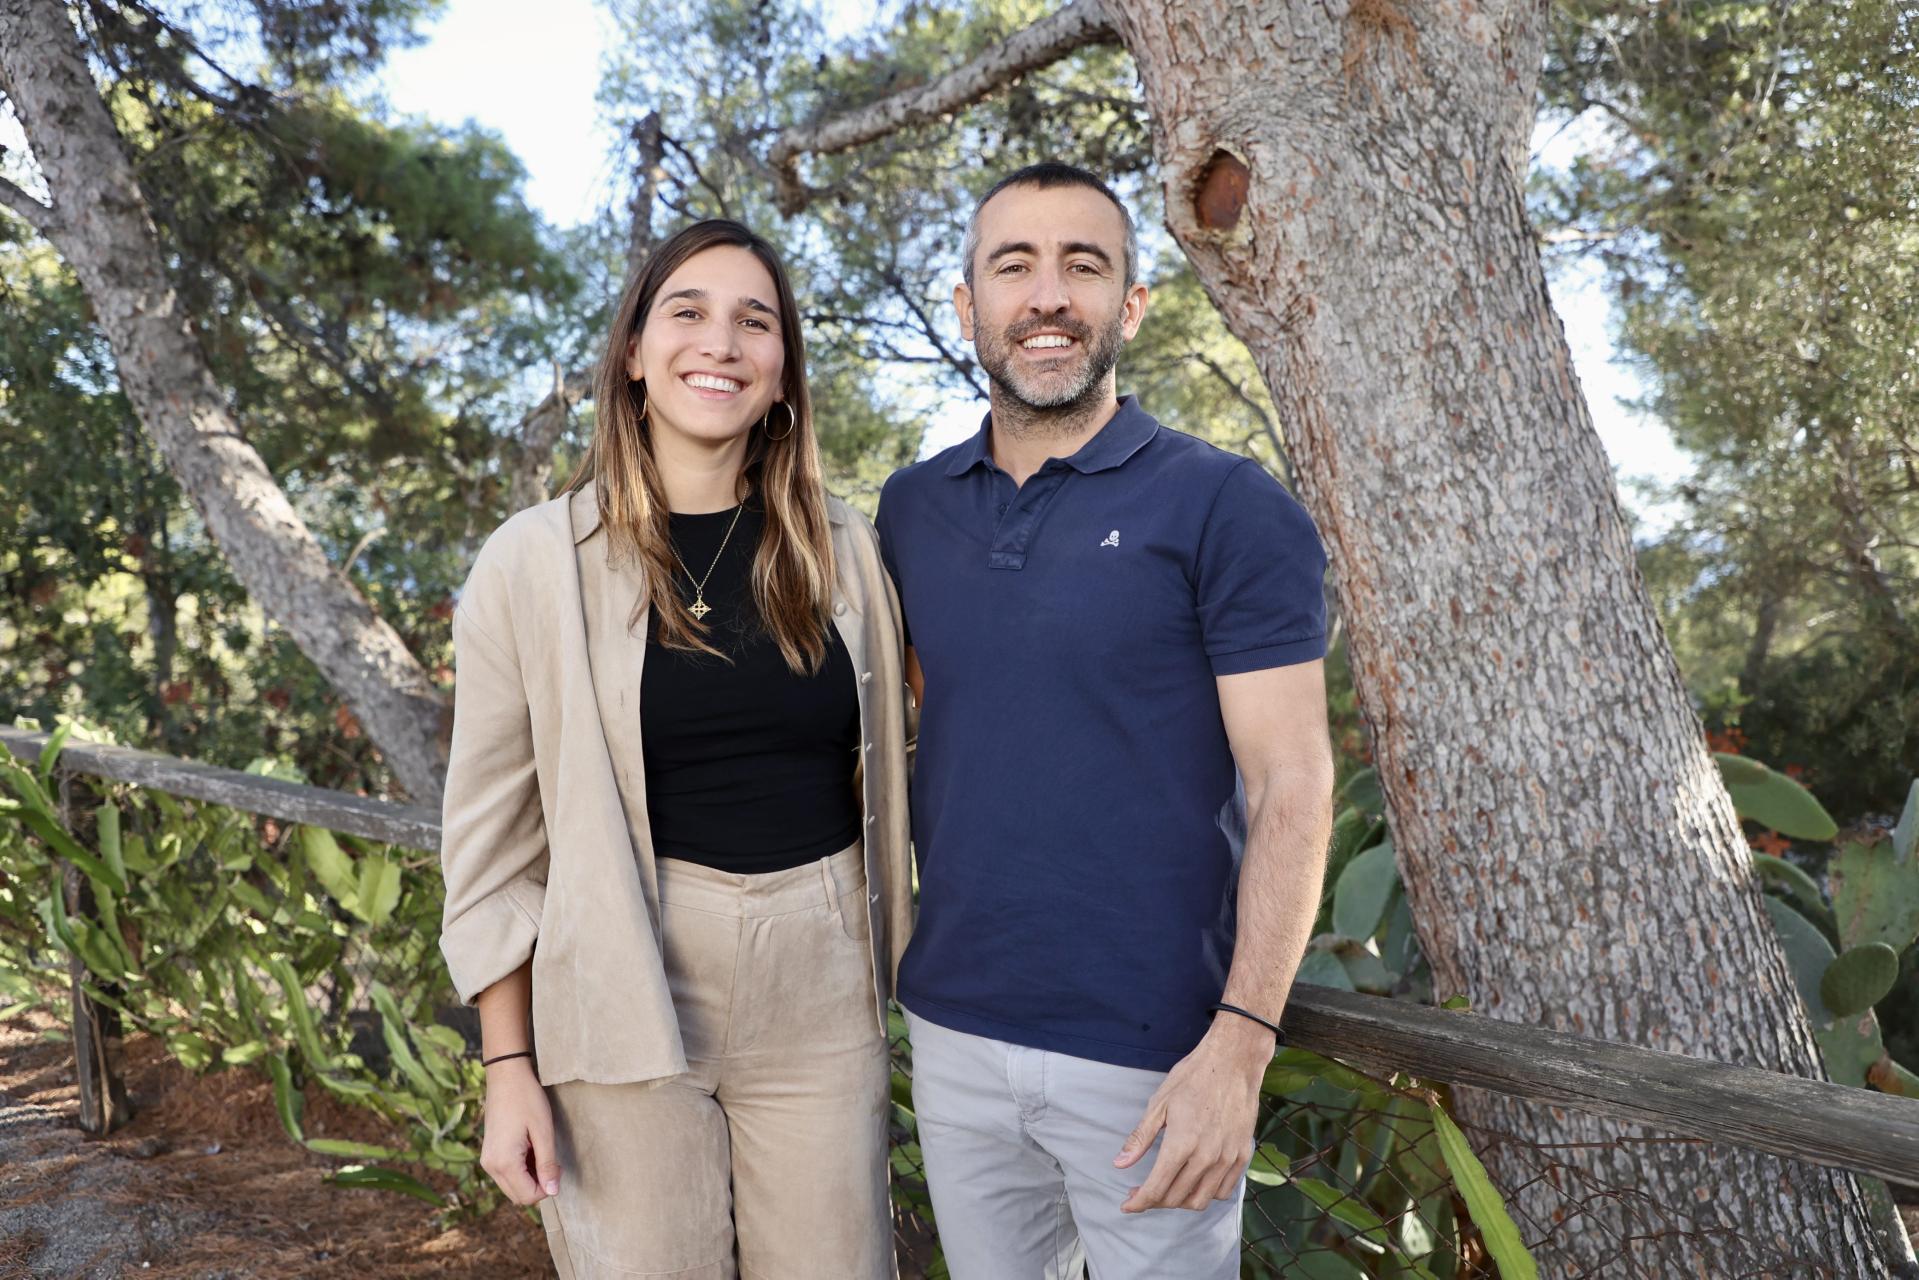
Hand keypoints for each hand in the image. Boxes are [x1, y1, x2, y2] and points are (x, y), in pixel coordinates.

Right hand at [480, 1057, 561, 1204]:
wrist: (506, 1076)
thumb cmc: (527, 1100)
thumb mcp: (543, 1132)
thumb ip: (547, 1164)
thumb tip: (553, 1191)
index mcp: (504, 1162)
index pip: (528, 1196)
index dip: (547, 1188)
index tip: (558, 1167)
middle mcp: (491, 1166)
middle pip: (518, 1196)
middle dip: (538, 1185)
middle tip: (552, 1161)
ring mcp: (487, 1160)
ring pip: (512, 1186)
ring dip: (530, 1178)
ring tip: (541, 1151)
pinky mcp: (489, 1153)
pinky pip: (506, 1174)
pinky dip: (521, 1170)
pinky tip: (531, 1149)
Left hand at [1113, 1014, 1271, 1212]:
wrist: (1233, 1061)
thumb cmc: (1193, 1077)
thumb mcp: (1159, 1103)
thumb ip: (1140, 1138)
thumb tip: (1120, 1164)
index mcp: (1181, 1144)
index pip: (1156, 1189)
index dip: (1138, 1203)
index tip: (1127, 1205)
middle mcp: (1206, 1157)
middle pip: (1175, 1198)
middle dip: (1154, 1201)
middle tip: (1141, 1192)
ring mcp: (1227, 1159)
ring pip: (1200, 1200)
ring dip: (1179, 1201)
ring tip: (1167, 1188)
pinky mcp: (1242, 1155)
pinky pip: (1223, 1190)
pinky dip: (1206, 1193)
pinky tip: (1194, 1181)